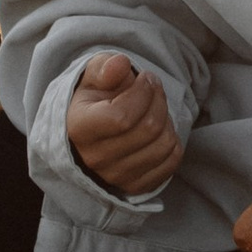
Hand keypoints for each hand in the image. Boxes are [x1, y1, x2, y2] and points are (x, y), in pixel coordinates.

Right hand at [65, 52, 183, 197]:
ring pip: (163, 144)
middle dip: (159, 99)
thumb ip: (104, 66)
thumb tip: (119, 64)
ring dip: (167, 119)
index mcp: (79, 128)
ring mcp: (115, 176)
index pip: (123, 117)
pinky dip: (172, 141)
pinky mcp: (134, 186)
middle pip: (148, 128)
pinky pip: (171, 162)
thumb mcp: (93, 75)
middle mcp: (94, 158)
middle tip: (153, 87)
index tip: (144, 78)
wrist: (89, 130)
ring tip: (155, 107)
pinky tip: (158, 129)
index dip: (143, 92)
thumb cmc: (94, 98)